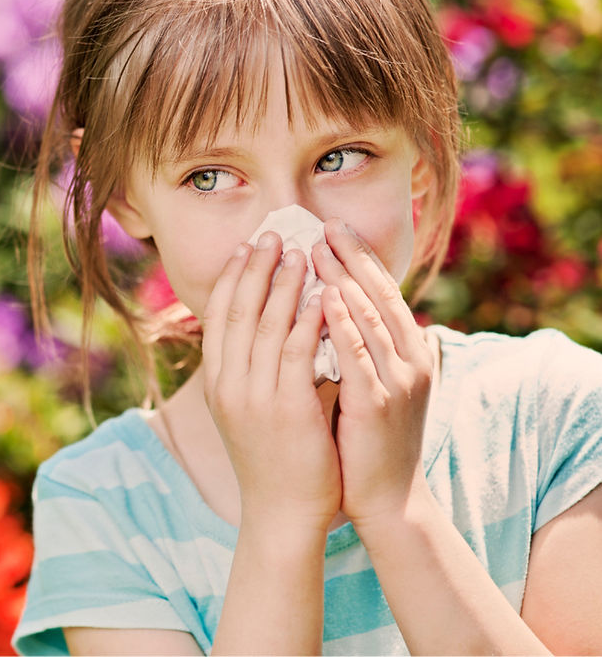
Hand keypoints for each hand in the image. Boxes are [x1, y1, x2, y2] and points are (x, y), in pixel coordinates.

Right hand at [201, 232, 341, 535]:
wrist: (282, 513)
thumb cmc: (273, 459)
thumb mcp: (248, 409)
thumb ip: (254, 369)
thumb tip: (271, 322)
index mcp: (217, 381)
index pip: (218, 316)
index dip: (233, 277)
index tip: (247, 246)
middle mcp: (228, 384)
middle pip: (237, 311)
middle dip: (256, 268)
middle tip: (273, 234)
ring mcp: (253, 396)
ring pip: (265, 324)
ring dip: (283, 283)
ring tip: (299, 252)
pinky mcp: (286, 408)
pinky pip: (296, 352)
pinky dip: (307, 319)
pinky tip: (321, 295)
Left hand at [313, 219, 433, 525]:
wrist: (386, 500)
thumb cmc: (369, 441)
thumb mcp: (369, 385)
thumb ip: (358, 349)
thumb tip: (332, 309)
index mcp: (408, 352)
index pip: (382, 292)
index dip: (359, 258)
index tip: (332, 227)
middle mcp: (409, 360)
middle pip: (379, 296)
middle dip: (350, 258)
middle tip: (321, 225)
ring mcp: (397, 381)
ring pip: (370, 318)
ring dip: (342, 280)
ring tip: (315, 250)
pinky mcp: (378, 404)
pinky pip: (357, 355)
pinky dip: (341, 324)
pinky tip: (321, 299)